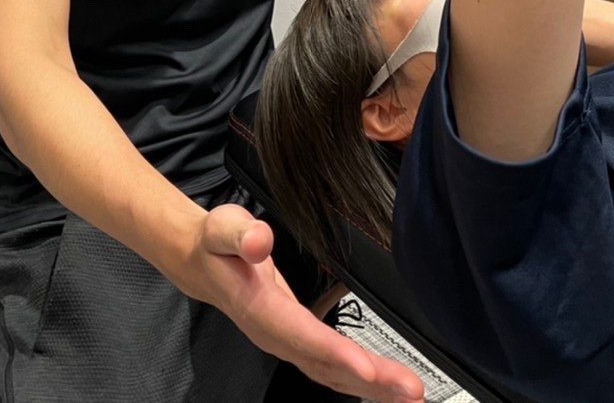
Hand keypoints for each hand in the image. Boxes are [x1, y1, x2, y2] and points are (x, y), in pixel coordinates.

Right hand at [177, 204, 425, 402]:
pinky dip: (363, 380)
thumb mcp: (223, 227)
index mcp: (259, 309)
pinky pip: (333, 368)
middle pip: (326, 364)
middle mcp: (276, 335)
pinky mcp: (299, 344)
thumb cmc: (217, 245)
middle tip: (411, 390)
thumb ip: (241, 233)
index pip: (302, 335)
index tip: (367, 368)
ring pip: (333, 373)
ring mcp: (288, 343)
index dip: (335, 353)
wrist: (202, 264)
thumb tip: (260, 241)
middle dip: (370, 380)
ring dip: (374, 386)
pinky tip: (388, 387)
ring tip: (411, 394)